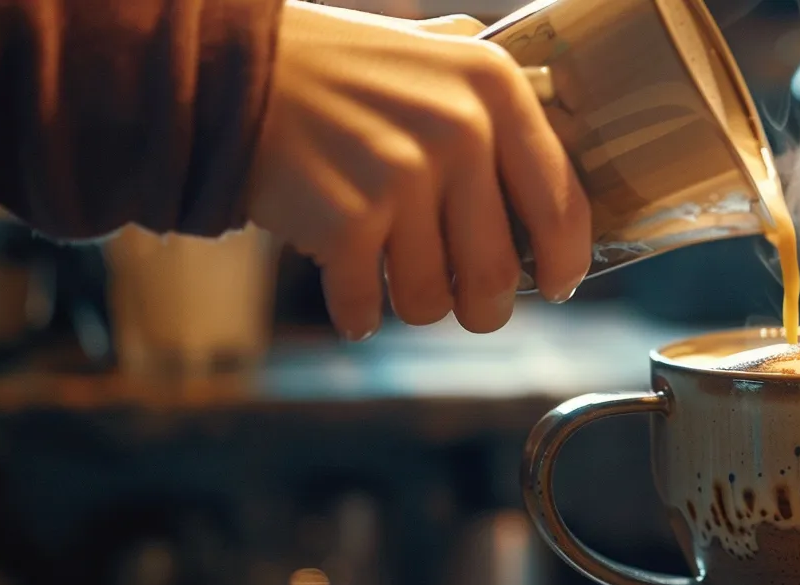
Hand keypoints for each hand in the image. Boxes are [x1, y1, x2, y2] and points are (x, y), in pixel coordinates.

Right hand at [247, 2, 590, 339]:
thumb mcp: (435, 57)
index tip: (558, 283)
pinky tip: (349, 294)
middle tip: (474, 309)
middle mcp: (460, 129)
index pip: (562, 204)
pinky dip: (357, 313)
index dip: (566, 261)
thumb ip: (492, 103)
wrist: (233, 69)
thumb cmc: (342, 71)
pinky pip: (366, 304)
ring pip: (434, 299)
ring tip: (395, 279)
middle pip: (500, 271)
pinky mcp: (347, 217)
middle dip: (486, 307)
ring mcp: (403, 175)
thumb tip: (557, 160)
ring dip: (416, 306)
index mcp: (494, 87)